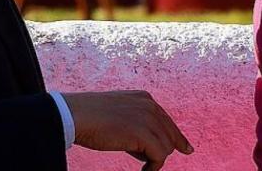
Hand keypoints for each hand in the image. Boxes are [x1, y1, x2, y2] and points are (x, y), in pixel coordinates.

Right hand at [63, 90, 192, 170]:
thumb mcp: (117, 113)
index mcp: (144, 98)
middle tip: (150, 165)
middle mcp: (150, 106)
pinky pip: (160, 157)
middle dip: (162, 150)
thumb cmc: (89, 116)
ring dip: (154, 159)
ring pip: (166, 148)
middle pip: (170, 135)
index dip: (176, 137)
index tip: (185, 149)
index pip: (167, 120)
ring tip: (139, 163)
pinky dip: (153, 168)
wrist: (75, 115)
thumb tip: (147, 146)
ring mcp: (148, 119)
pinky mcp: (145, 135)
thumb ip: (134, 122)